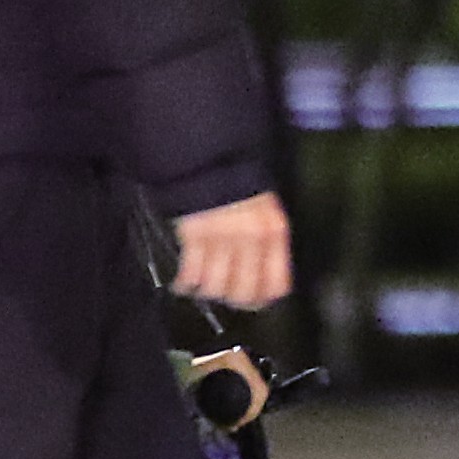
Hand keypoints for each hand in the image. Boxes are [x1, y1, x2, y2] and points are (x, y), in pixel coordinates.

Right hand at [170, 192, 289, 311]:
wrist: (206, 158)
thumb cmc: (236, 186)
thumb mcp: (264, 211)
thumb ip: (267, 243)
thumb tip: (260, 280)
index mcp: (274, 232)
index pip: (277, 284)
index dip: (263, 299)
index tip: (252, 301)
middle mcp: (252, 239)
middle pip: (244, 292)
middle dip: (231, 299)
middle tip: (223, 295)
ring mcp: (223, 238)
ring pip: (216, 287)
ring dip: (206, 292)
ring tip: (200, 287)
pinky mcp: (195, 235)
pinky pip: (191, 275)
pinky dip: (185, 284)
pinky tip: (182, 283)